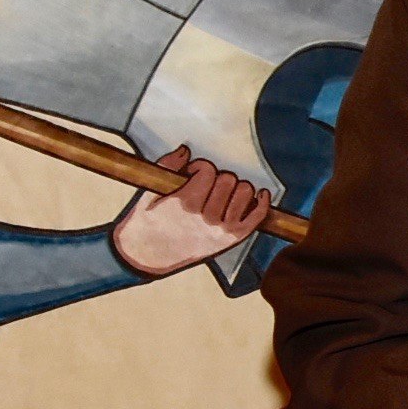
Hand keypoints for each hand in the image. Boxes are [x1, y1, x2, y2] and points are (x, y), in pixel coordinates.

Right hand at [110, 147, 271, 275]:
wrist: (145, 258)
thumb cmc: (145, 226)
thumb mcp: (147, 195)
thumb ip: (166, 168)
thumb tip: (186, 150)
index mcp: (184, 205)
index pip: (208, 171)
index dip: (200, 168)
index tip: (192, 174)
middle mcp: (206, 218)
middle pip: (228, 179)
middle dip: (217, 177)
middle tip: (205, 186)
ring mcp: (222, 230)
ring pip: (245, 192)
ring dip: (236, 188)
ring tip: (223, 193)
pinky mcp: (232, 240)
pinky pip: (257, 217)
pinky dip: (262, 202)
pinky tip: (259, 194)